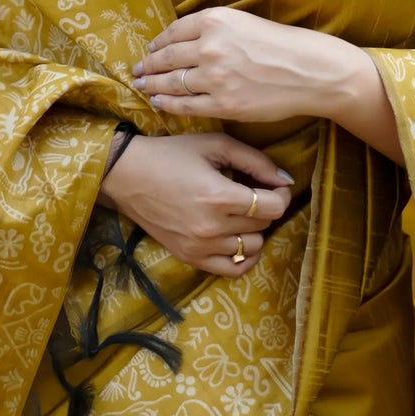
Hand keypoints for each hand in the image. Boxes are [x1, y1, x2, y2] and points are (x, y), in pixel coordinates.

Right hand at [97, 131, 292, 277]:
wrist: (128, 175)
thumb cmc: (172, 154)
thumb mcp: (215, 145)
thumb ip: (255, 161)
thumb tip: (286, 179)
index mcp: (219, 196)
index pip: (273, 207)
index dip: (281, 194)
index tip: (275, 186)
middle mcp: (211, 227)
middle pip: (264, 226)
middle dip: (266, 208)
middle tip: (255, 193)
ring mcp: (200, 247)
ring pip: (251, 248)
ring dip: (254, 230)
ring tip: (242, 214)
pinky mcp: (190, 257)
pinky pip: (232, 270)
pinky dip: (243, 257)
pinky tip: (239, 238)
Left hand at [132, 5, 366, 123]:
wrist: (309, 71)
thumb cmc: (281, 45)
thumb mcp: (244, 22)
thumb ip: (214, 29)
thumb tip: (184, 41)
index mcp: (215, 21)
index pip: (174, 32)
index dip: (158, 44)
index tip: (150, 50)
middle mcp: (210, 47)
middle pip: (167, 58)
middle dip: (148, 66)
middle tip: (137, 71)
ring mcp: (215, 77)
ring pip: (172, 83)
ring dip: (152, 85)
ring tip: (142, 87)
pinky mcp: (223, 104)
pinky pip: (185, 106)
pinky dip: (168, 105)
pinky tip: (160, 103)